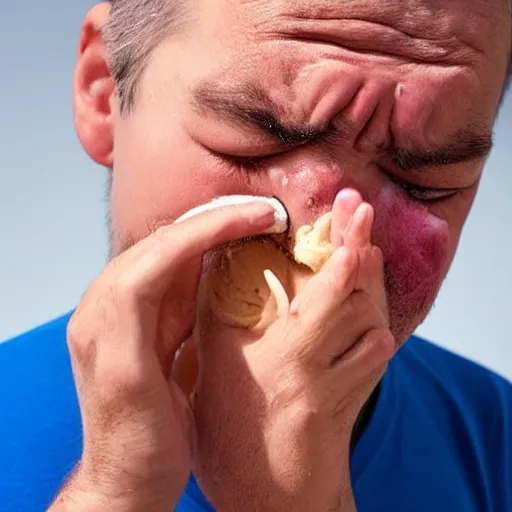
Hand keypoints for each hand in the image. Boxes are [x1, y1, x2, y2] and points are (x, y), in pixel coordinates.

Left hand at [48, 199, 279, 511]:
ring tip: (257, 223)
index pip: (159, 250)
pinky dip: (214, 256)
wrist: (130, 476)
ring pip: (178, 252)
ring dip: (218, 232)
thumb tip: (148, 273)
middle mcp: (114, 302)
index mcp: (107, 314)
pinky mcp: (155, 321)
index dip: (210, 226)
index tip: (258, 217)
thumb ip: (131, 325)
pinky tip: (238, 252)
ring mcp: (137, 309)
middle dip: (217, 220)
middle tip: (264, 213)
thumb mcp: (128, 386)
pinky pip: (184, 275)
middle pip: (168, 240)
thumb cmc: (134, 442)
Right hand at [193, 190, 395, 510]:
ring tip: (364, 247)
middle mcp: (323, 369)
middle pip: (361, 300)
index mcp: (286, 357)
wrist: (268, 497)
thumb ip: (217, 311)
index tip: (353, 214)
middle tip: (361, 213)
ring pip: (376, 323)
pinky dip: (375, 319)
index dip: (346, 252)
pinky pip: (377, 351)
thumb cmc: (231, 433)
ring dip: (372, 285)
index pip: (329, 295)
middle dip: (364, 251)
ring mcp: (346, 386)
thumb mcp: (214, 367)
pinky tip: (368, 304)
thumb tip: (214, 260)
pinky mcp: (357, 399)